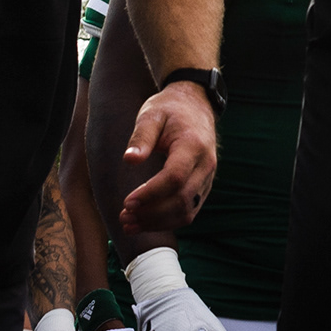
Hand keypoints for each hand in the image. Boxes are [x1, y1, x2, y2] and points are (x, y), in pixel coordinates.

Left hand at [118, 84, 220, 236]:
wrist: (195, 106)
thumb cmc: (169, 110)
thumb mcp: (151, 115)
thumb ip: (141, 137)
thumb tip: (129, 160)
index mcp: (193, 145)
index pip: (174, 177)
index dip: (151, 193)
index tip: (127, 202)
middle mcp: (205, 165)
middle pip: (181, 199)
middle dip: (151, 213)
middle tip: (123, 216)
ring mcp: (207, 178)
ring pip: (186, 211)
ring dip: (158, 223)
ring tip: (129, 224)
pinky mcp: (203, 187)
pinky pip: (188, 211)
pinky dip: (167, 221)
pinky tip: (144, 222)